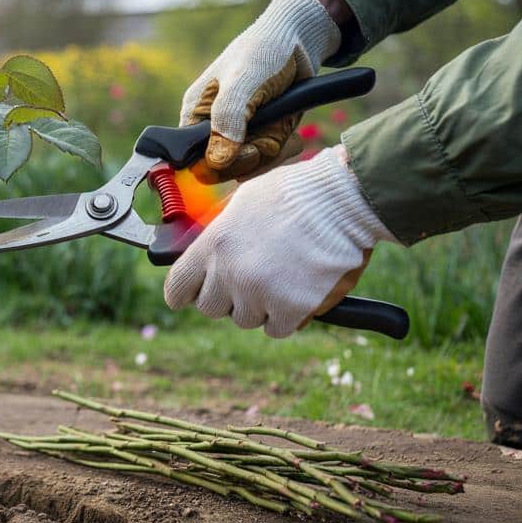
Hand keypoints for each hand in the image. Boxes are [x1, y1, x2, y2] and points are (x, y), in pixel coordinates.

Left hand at [163, 146, 394, 337]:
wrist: (343, 200)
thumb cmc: (295, 193)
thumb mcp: (243, 202)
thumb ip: (221, 235)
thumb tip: (208, 255)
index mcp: (213, 245)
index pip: (178, 288)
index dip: (184, 294)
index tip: (191, 295)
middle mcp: (230, 273)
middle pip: (211, 308)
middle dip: (228, 297)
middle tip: (251, 278)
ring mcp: (259, 294)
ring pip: (245, 320)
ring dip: (259, 306)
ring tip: (282, 276)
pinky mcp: (290, 310)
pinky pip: (277, 329)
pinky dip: (287, 317)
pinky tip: (298, 291)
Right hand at [182, 0, 341, 180]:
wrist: (301, 40)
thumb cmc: (263, 52)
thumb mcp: (242, 83)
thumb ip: (226, 120)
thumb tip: (216, 161)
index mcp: (196, 113)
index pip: (190, 157)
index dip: (213, 165)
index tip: (240, 153)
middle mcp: (214, 127)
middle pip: (221, 169)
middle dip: (247, 159)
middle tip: (266, 140)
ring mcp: (240, 133)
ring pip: (248, 166)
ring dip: (268, 151)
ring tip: (281, 126)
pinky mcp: (263, 135)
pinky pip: (267, 158)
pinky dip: (282, 149)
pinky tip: (289, 131)